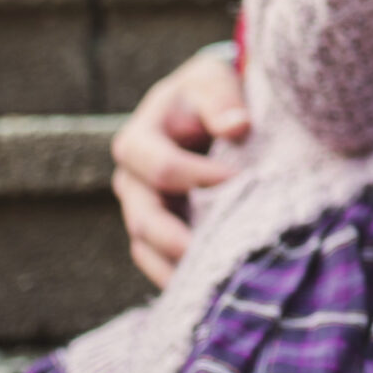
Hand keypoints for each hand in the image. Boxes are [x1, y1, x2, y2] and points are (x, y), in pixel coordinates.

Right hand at [111, 51, 250, 288]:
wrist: (205, 110)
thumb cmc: (209, 93)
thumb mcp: (213, 80)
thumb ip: (221, 99)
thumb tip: (237, 125)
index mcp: (139, 141)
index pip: (161, 168)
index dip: (198, 178)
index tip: (240, 181)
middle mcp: (132, 180)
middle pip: (145, 219)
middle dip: (179, 239)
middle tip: (220, 255)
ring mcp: (141, 209)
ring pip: (147, 247)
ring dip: (177, 267)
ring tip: (214, 286)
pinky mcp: (158, 231)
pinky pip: (158, 262)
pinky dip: (179, 277)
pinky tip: (210, 292)